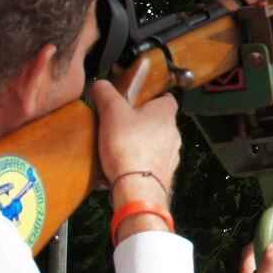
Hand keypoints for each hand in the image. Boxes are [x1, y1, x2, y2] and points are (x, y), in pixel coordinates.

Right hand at [89, 80, 180, 205]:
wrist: (138, 189)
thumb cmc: (128, 147)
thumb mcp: (112, 112)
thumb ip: (105, 93)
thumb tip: (99, 84)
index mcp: (165, 113)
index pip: (166, 98)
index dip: (152, 97)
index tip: (136, 99)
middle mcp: (174, 133)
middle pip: (159, 121)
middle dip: (142, 122)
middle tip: (120, 124)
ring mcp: (171, 155)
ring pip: (156, 143)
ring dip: (142, 143)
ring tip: (118, 147)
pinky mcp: (164, 174)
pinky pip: (152, 163)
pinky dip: (141, 163)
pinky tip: (123, 167)